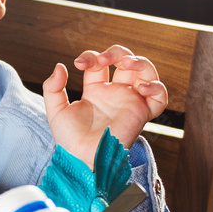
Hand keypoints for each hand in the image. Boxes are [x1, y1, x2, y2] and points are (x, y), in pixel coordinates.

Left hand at [42, 45, 167, 167]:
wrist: (82, 159)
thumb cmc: (70, 142)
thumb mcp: (55, 110)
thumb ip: (52, 87)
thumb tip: (60, 66)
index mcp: (96, 91)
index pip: (100, 63)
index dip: (91, 56)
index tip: (79, 64)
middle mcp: (115, 94)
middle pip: (126, 61)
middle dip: (117, 52)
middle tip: (104, 59)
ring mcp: (130, 102)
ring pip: (146, 72)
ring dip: (140, 62)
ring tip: (126, 64)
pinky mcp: (141, 113)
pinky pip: (160, 98)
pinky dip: (156, 87)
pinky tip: (142, 87)